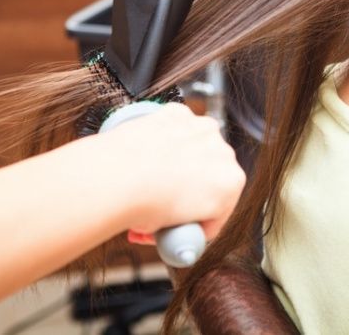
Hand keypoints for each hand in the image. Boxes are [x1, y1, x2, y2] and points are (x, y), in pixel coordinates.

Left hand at [98, 102, 244, 241]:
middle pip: (210, 177)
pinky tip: (149, 154)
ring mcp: (202, 129)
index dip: (197, 224)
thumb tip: (168, 227)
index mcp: (231, 184)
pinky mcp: (179, 114)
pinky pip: (177, 130)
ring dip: (182, 161)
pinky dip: (167, 139)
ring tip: (152, 180)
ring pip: (196, 150)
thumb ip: (178, 228)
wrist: (117, 177)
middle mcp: (224, 152)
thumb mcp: (170, 233)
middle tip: (162, 204)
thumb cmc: (145, 206)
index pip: (220, 211)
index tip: (179, 228)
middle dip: (190, 190)